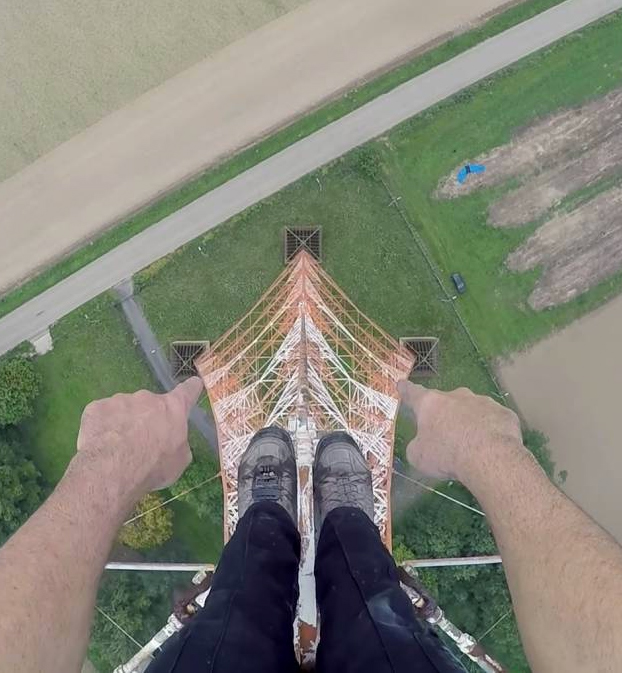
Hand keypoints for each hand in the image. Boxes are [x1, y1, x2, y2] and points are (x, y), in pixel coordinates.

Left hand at [76, 377, 203, 495]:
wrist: (112, 470)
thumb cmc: (154, 466)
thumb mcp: (179, 460)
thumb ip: (178, 442)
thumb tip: (172, 439)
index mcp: (173, 408)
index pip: (188, 391)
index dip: (191, 389)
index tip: (193, 384)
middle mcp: (147, 397)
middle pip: (150, 405)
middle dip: (147, 419)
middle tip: (141, 443)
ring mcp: (120, 399)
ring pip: (124, 410)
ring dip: (124, 423)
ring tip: (118, 449)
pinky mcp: (96, 407)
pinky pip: (102, 415)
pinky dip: (103, 427)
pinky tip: (101, 444)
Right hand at [398, 381, 523, 480]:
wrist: (489, 457)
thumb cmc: (446, 454)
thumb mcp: (419, 456)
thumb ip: (418, 445)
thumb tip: (422, 445)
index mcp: (431, 403)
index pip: (413, 393)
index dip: (406, 390)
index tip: (402, 384)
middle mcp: (456, 396)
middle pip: (446, 402)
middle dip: (445, 415)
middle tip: (447, 436)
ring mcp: (483, 402)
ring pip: (472, 410)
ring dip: (470, 422)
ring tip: (473, 445)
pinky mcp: (504, 413)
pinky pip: (494, 421)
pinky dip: (491, 431)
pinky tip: (492, 447)